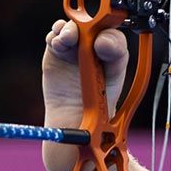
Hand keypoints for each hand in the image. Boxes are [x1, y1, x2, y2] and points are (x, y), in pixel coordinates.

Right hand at [41, 19, 128, 170]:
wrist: (70, 139)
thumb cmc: (91, 137)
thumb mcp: (98, 135)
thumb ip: (96, 134)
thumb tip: (93, 142)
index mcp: (114, 73)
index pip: (116, 49)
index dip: (110, 45)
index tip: (102, 48)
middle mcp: (96, 61)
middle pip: (96, 32)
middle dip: (88, 29)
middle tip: (77, 36)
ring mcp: (76, 57)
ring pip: (75, 32)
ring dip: (68, 30)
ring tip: (62, 39)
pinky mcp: (57, 56)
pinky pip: (56, 38)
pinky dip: (54, 35)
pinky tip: (54, 41)